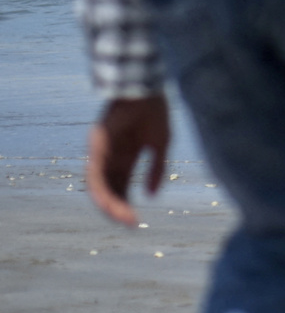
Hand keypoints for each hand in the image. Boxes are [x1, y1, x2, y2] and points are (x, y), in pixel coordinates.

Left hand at [87, 95, 170, 225]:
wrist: (146, 88)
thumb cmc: (155, 111)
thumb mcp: (161, 144)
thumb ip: (157, 169)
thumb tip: (150, 195)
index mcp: (126, 156)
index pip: (121, 186)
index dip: (127, 204)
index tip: (136, 221)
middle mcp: (111, 157)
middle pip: (109, 189)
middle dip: (117, 209)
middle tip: (130, 224)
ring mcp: (102, 151)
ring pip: (99, 185)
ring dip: (108, 203)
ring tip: (121, 217)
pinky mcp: (96, 145)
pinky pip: (94, 172)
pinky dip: (101, 188)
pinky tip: (110, 200)